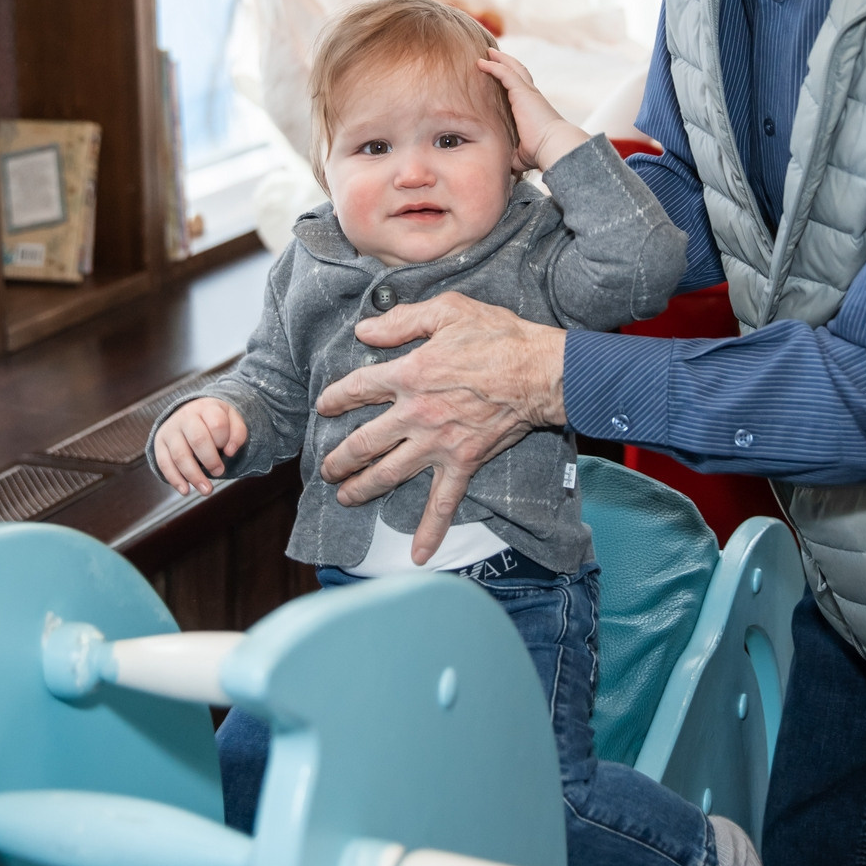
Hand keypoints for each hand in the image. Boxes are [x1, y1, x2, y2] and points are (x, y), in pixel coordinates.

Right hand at [152, 397, 246, 496]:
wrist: (191, 413)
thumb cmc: (215, 421)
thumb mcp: (232, 419)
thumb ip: (238, 433)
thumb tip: (230, 452)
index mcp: (206, 408)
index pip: (217, 424)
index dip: (225, 441)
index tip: (229, 452)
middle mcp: (185, 416)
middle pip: (198, 439)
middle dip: (211, 460)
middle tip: (220, 472)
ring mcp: (170, 430)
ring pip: (180, 455)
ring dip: (194, 476)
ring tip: (207, 490)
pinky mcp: (159, 443)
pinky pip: (164, 463)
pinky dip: (174, 479)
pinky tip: (185, 490)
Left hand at [315, 293, 566, 562]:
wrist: (541, 372)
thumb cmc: (498, 337)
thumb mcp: (448, 310)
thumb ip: (402, 321)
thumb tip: (364, 330)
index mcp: (408, 374)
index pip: (356, 389)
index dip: (335, 399)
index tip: (325, 408)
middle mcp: (415, 414)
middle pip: (363, 442)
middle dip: (339, 458)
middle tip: (326, 468)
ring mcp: (437, 443)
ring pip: (388, 474)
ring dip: (362, 488)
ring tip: (345, 496)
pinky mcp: (462, 463)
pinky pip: (443, 502)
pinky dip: (430, 530)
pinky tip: (418, 554)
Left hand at [479, 51, 588, 171]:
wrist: (552, 146)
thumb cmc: (540, 152)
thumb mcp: (521, 153)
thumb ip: (512, 152)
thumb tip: (503, 161)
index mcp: (533, 108)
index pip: (522, 88)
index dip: (512, 80)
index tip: (501, 76)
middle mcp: (532, 96)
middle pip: (519, 72)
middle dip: (507, 62)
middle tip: (493, 56)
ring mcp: (528, 92)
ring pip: (513, 68)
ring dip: (500, 59)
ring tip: (487, 53)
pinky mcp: (522, 91)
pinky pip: (505, 73)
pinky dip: (494, 66)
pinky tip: (482, 63)